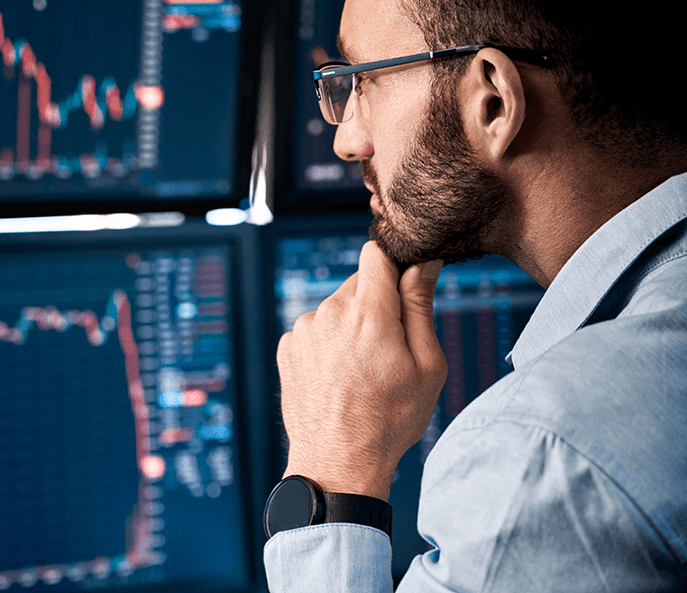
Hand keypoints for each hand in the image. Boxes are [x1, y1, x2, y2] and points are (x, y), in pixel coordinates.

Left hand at [276, 241, 446, 501]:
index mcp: (369, 312)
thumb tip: (422, 262)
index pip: (377, 254)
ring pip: (336, 308)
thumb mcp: (426, 365)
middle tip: (389, 348)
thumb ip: (421, 306)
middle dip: (377, 304)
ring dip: (350, 325)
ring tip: (362, 370)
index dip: (394, 263)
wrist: (337, 462)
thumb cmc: (390, 419)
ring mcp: (304, 330)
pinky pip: (315, 329)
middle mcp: (330, 312)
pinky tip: (338, 377)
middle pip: (358, 284)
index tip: (404, 284)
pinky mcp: (288, 347)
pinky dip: (328, 343)